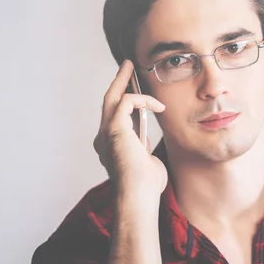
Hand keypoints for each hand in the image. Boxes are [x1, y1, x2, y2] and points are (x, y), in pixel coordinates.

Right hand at [93, 60, 167, 194]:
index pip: (117, 117)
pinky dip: (142, 100)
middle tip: (127, 66)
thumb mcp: (146, 163)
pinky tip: (158, 106)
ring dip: (122, 81)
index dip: (125, 101)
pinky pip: (126, 103)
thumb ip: (142, 150)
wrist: (139, 197)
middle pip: (108, 102)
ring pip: (111, 98)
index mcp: (112, 146)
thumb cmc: (147, 186)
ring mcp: (107, 133)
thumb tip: (145, 143)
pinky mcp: (114, 129)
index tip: (135, 91)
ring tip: (132, 67)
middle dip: (118, 83)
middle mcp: (104, 138)